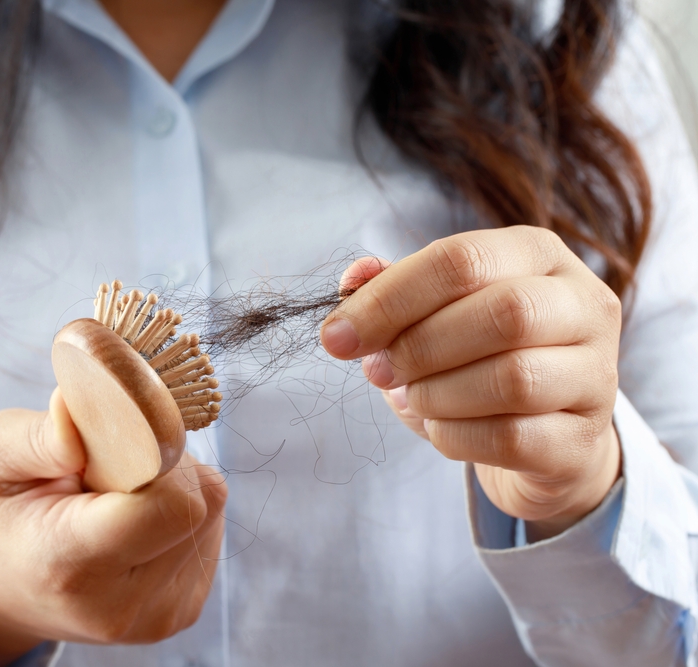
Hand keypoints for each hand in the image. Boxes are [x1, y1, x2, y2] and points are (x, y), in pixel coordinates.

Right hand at [0, 389, 226, 666]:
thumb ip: (44, 433)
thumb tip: (110, 409)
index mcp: (70, 564)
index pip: (170, 504)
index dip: (158, 454)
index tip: (120, 439)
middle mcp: (121, 605)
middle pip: (199, 502)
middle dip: (165, 464)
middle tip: (109, 468)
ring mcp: (157, 617)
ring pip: (211, 510)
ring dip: (174, 486)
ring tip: (115, 499)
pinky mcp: (182, 612)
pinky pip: (210, 530)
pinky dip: (179, 511)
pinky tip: (134, 521)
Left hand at [321, 227, 621, 540]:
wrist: (537, 432)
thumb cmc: (476, 357)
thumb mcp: (432, 311)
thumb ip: (390, 288)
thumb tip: (352, 280)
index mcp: (539, 254)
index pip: (462, 259)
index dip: (389, 298)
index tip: (336, 337)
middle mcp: (583, 305)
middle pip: (504, 313)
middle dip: (419, 346)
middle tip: (378, 371)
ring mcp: (596, 374)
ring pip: (513, 379)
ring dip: (436, 394)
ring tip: (412, 397)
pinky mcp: (583, 440)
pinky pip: (512, 438)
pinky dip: (455, 436)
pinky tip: (440, 427)